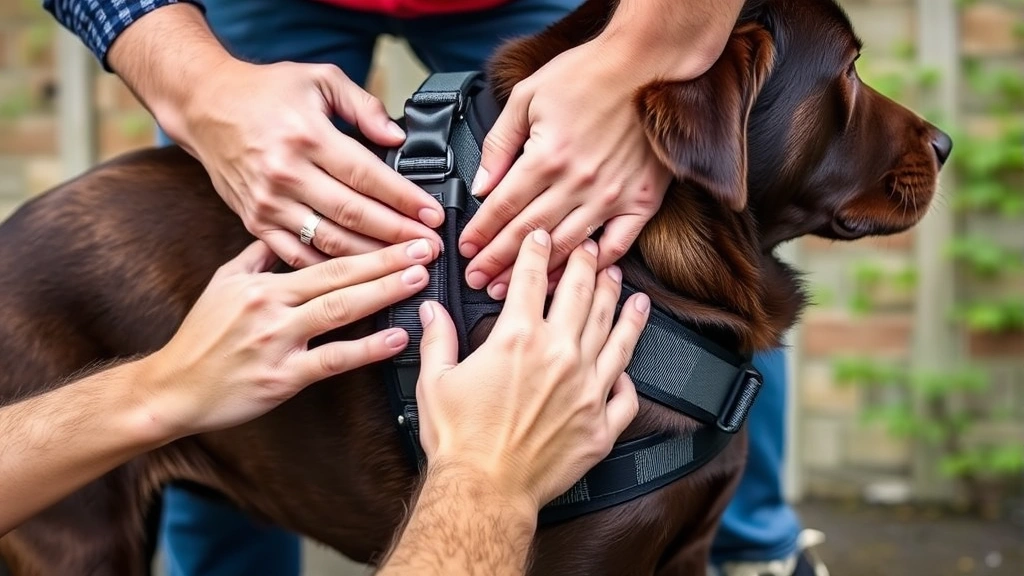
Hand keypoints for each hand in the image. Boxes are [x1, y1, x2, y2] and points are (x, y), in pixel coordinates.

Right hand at [143, 237, 437, 437]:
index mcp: (263, 281)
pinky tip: (396, 339)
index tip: (401, 234)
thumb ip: (258, 257)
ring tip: (418, 281)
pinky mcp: (281, 377)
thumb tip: (285, 233)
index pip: (326, 254)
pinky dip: (367, 349)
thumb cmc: (200, 339)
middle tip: (425, 248)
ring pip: (339, 310)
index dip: (368, 243)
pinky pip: (332, 359)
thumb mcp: (224, 283)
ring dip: (383, 293)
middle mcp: (272, 306)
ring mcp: (277, 341)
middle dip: (388, 260)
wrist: (172, 388)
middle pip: (339, 275)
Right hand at [168, 59, 444, 267]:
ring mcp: (268, 203)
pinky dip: (331, 269)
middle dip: (398, 235)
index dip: (404, 199)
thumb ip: (362, 105)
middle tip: (431, 248)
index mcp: (305, 136)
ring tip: (406, 265)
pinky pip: (298, 255)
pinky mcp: (255, 222)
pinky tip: (361, 275)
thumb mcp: (318, 78)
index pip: (367, 175)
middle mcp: (285, 173)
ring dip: (372, 258)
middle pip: (353, 214)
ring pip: (330, 241)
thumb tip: (397, 136)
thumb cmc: (263, 92)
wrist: (204, 106)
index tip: (433, 215)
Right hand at [415, 230, 647, 510]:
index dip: (537, 250)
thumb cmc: (458, 441)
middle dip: (587, 265)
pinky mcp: (601, 424)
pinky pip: (626, 394)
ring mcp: (587, 389)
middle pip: (582, 296)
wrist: (485, 491)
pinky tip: (630, 363)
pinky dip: (629, 376)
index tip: (542, 237)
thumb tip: (432, 310)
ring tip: (627, 287)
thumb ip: (438, 339)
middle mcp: (560, 356)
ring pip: (614, 335)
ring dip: (620, 305)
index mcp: (518, 339)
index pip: (531, 278)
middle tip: (593, 248)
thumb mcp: (435, 381)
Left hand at [458, 38, 673, 298]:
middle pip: (529, 235)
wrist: (647, 63)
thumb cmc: (589, 74)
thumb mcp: (528, 96)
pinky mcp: (642, 201)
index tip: (466, 251)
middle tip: (478, 281)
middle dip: (497, 262)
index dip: (481, 234)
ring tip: (513, 290)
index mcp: (547, 156)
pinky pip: (616, 246)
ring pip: (566, 248)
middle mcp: (578, 182)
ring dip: (537, 275)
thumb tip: (482, 184)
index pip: (503, 208)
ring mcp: (612, 196)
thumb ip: (501, 143)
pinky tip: (575, 278)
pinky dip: (594, 266)